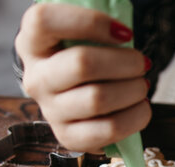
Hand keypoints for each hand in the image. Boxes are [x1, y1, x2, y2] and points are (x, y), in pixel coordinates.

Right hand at [14, 3, 151, 151]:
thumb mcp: (82, 33)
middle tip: (142, 62)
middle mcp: (35, 77)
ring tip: (142, 84)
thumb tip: (123, 29)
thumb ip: (95, 24)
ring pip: (98, 99)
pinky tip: (140, 106)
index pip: (44, 20)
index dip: (90, 22)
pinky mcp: (68, 137)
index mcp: (31, 42)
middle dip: (125, 62)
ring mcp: (50, 111)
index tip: (125, 32)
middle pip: (82, 64)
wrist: (77, 94)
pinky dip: (135, 117)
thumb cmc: (85, 55)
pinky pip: (108, 130)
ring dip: (133, 89)